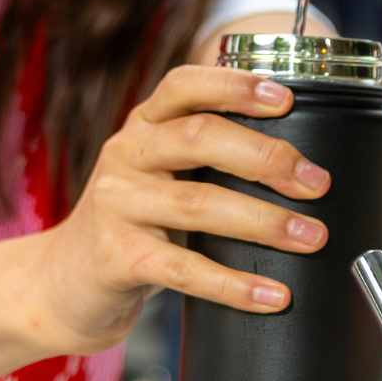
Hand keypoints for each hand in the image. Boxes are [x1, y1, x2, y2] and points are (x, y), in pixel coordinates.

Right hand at [23, 66, 332, 354]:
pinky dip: (233, 284)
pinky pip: (184, 270)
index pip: (185, 86)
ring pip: (198, 204)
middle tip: (317, 182)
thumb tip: (301, 165)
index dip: (236, 85)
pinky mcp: (116, 258)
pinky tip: (271, 295)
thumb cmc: (133, 227)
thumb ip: (206, 159)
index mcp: (143, 127)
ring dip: (264, 221)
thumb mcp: (159, 177)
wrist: (64, 283)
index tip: (287, 99)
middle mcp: (126, 155)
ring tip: (310, 237)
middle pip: (200, 138)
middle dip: (267, 157)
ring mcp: (117, 205)